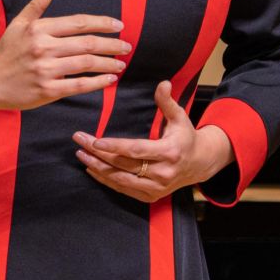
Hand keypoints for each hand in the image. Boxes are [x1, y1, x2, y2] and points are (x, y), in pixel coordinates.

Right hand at [0, 0, 129, 120]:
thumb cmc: (6, 52)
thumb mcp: (19, 24)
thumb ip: (37, 4)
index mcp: (39, 29)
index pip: (78, 23)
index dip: (102, 23)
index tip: (119, 25)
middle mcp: (44, 48)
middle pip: (87, 43)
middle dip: (112, 44)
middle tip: (127, 46)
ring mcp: (46, 70)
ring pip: (86, 64)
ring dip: (108, 63)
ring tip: (121, 64)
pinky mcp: (47, 91)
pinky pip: (78, 85)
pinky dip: (97, 82)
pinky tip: (109, 79)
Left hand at [74, 80, 233, 203]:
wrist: (199, 164)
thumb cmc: (186, 137)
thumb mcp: (180, 117)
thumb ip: (168, 101)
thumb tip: (162, 83)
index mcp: (169, 152)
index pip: (136, 150)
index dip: (114, 146)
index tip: (96, 140)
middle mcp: (162, 173)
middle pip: (123, 164)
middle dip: (98, 153)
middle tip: (79, 141)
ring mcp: (156, 188)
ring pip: (120, 179)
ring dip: (97, 168)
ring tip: (80, 154)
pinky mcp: (150, 196)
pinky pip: (123, 189)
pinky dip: (106, 180)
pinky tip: (92, 169)